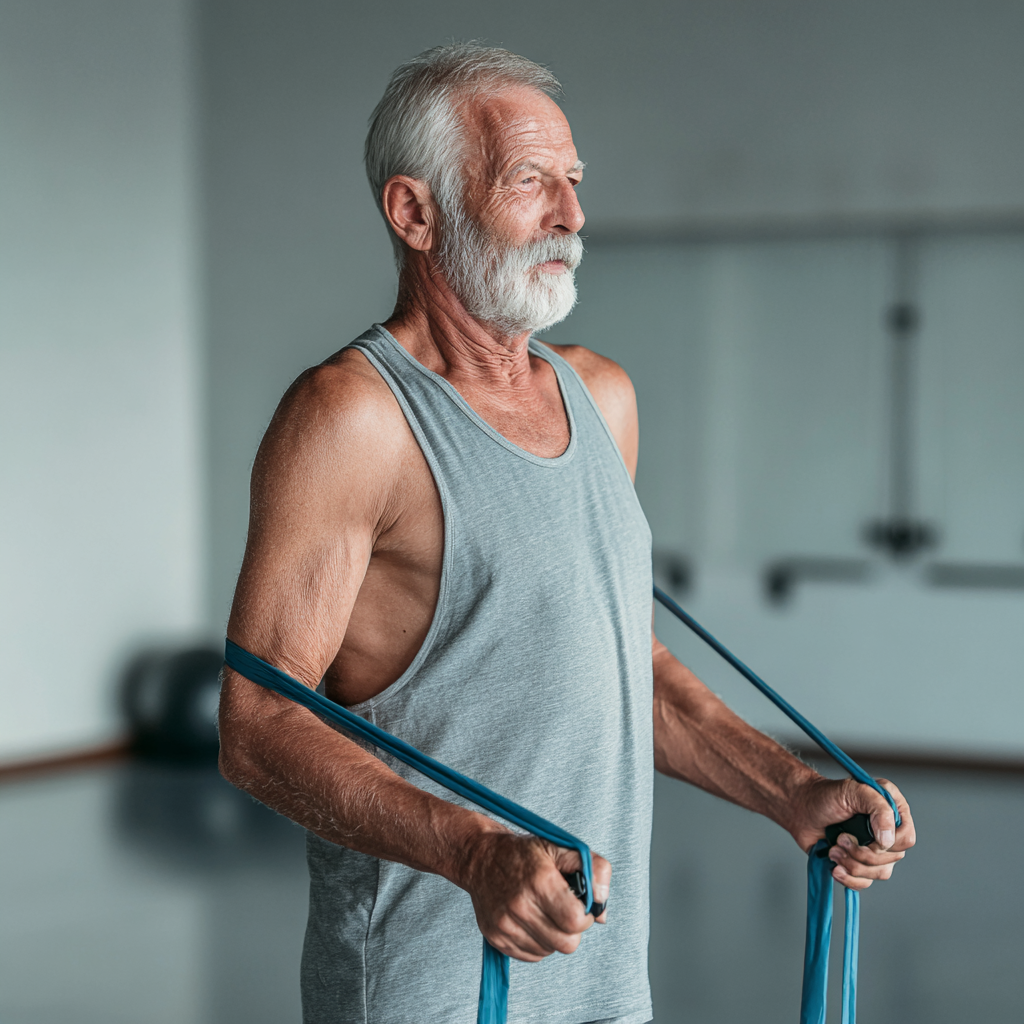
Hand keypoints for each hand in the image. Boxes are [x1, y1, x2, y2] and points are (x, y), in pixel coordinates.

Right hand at [458, 831, 610, 961]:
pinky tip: (532, 921)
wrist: (480, 858)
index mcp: (540, 881)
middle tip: (563, 910)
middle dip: (572, 929)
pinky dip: (538, 942)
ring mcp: (505, 924)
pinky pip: (531, 956)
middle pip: (566, 943)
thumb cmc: (523, 853)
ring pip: (550, 951)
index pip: (576, 921)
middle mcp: (520, 905)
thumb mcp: (561, 847)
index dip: (585, 916)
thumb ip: (593, 870)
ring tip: (545, 912)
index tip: (578, 905)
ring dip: (554, 936)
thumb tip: (602, 907)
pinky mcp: (496, 937)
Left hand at [790, 776, 915, 889]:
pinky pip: (865, 883)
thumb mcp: (853, 790)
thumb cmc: (824, 796)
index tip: (866, 833)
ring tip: (834, 849)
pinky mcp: (858, 864)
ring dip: (852, 864)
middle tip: (841, 838)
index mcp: (892, 810)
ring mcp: (874, 849)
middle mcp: (887, 831)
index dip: (887, 843)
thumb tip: (888, 839)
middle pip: (893, 859)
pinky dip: (849, 878)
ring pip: (880, 873)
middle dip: (862, 853)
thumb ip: (879, 808)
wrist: (801, 810)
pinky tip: (835, 867)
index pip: (906, 838)